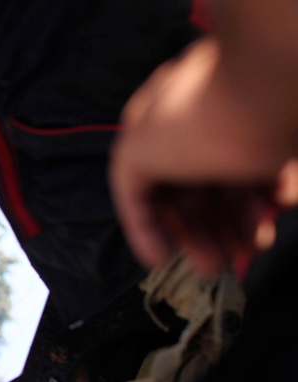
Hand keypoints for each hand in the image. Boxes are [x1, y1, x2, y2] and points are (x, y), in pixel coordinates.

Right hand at [110, 37, 297, 274]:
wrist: (268, 84)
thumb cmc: (195, 122)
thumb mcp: (136, 156)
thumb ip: (130, 189)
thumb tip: (143, 215)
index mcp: (152, 129)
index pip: (146, 188)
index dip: (151, 228)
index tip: (162, 260)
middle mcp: (191, 128)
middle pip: (193, 195)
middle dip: (202, 235)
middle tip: (214, 267)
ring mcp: (237, 129)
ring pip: (234, 189)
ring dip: (241, 224)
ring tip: (254, 247)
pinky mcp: (277, 133)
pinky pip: (274, 172)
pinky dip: (277, 194)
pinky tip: (281, 205)